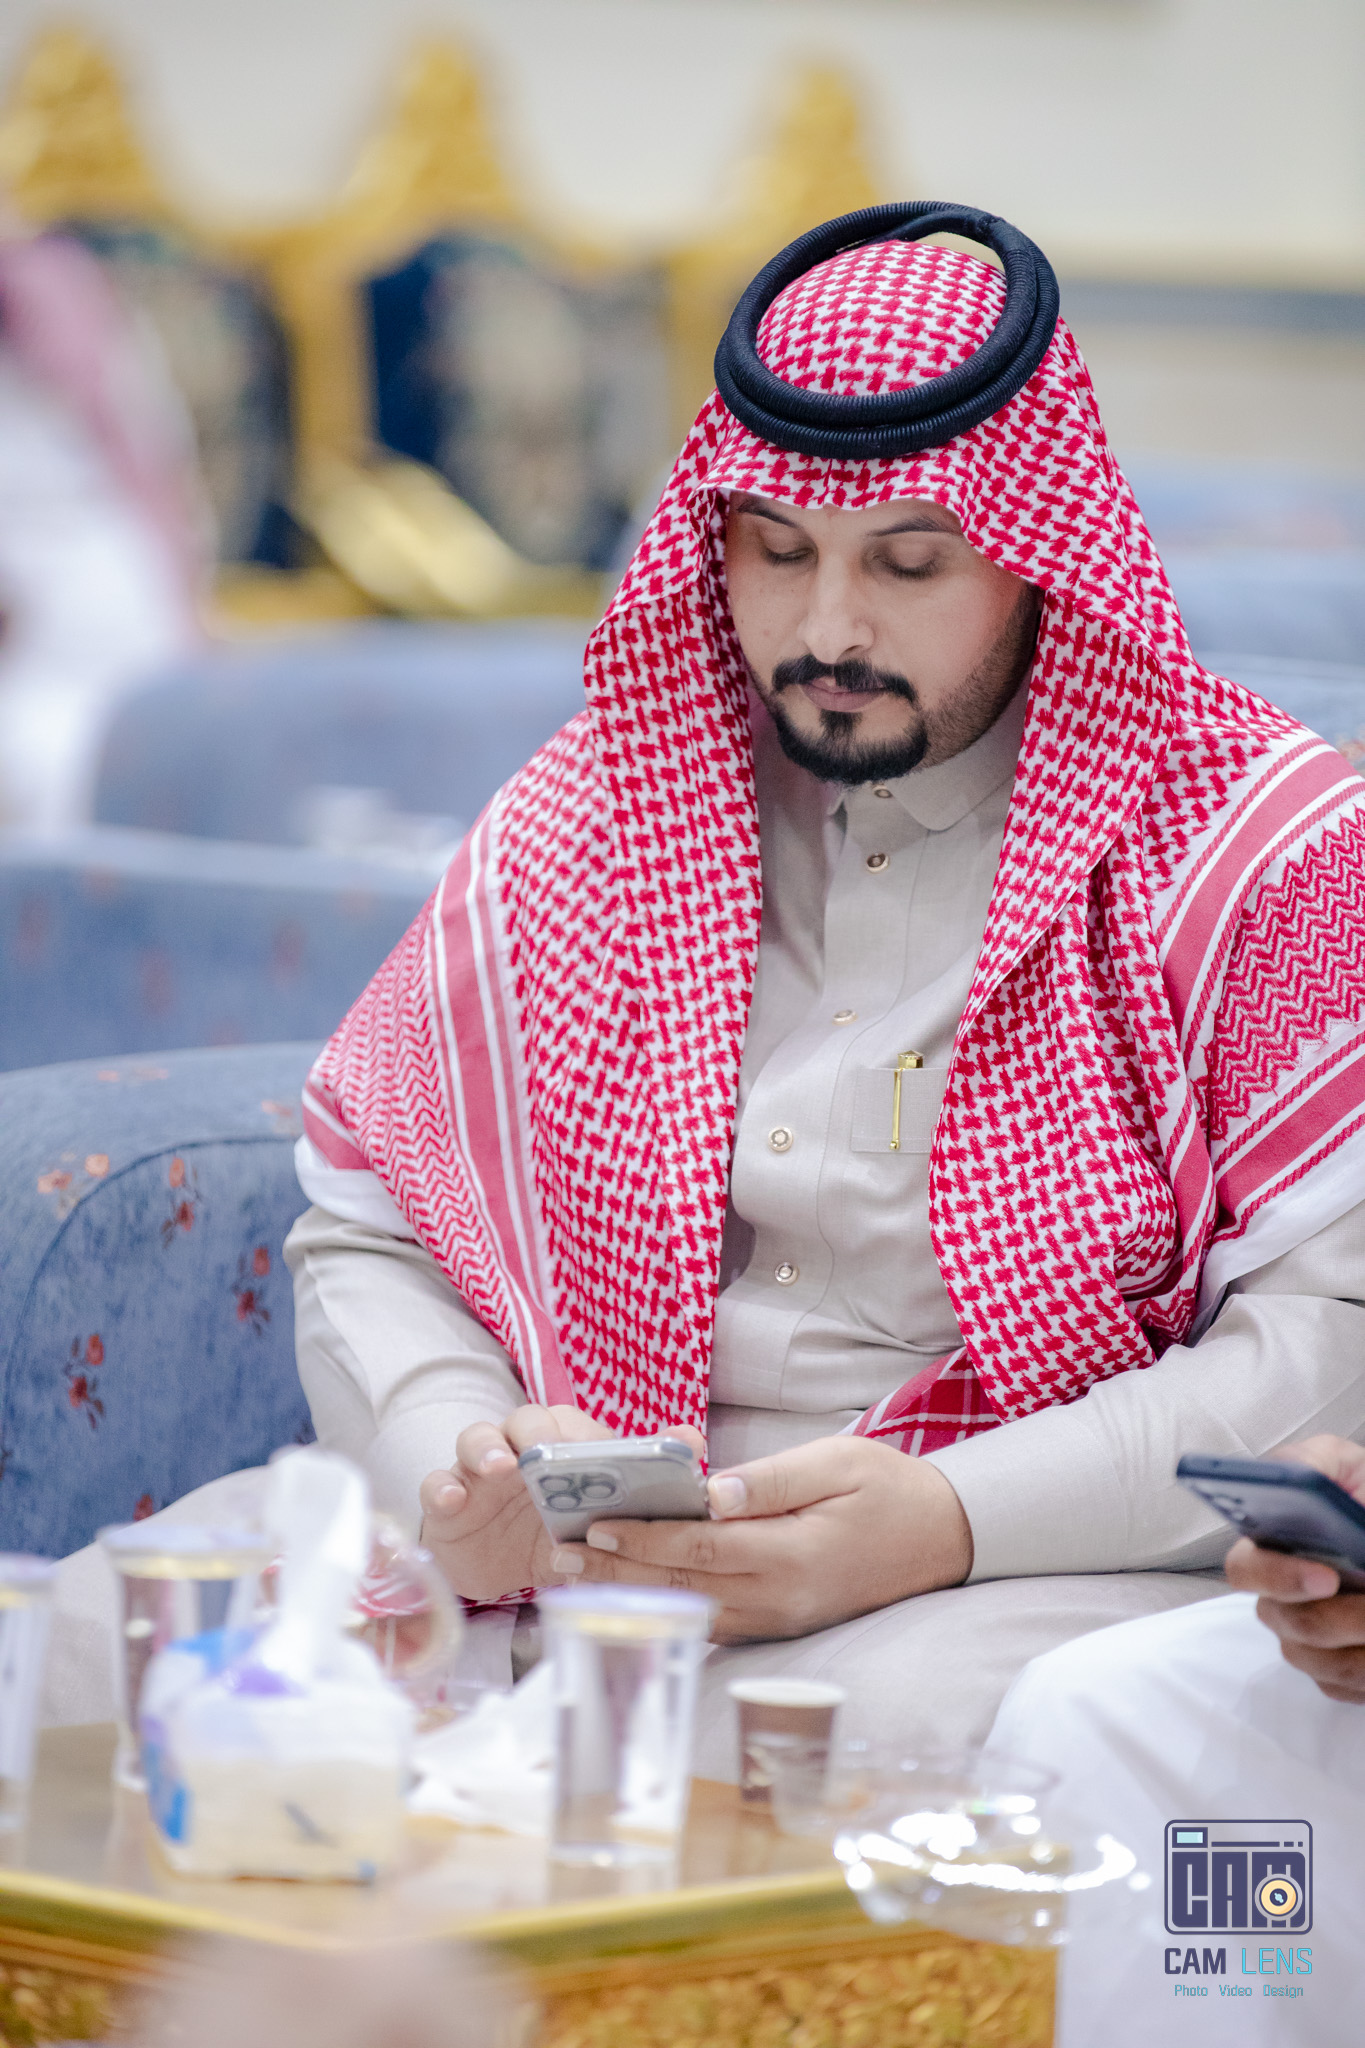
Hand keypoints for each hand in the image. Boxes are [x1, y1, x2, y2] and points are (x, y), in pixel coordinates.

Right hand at [418, 1408, 704, 1602]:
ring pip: (475, 1439)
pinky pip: (436, 1484)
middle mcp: (519, 1448)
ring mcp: (478, 1471)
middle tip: (542, 1453)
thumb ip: (642, 1478)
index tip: (595, 1450)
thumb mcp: (597, 1512)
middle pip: (524, 1420)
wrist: (499, 1565)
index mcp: (558, 1446)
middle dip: (534, 1432)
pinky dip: (442, 1487)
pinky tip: (452, 1500)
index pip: (571, 1423)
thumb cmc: (554, 1528)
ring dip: (486, 1449)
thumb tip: (692, 1440)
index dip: (583, 1433)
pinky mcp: (447, 1501)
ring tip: (498, 1468)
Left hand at [553, 1435, 971, 1643]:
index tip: (596, 1524)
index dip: (645, 1538)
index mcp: (792, 1555)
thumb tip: (710, 1492)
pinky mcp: (786, 1622)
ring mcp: (783, 1618)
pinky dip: (673, 1605)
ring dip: (636, 1591)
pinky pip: (718, 1620)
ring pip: (695, 1608)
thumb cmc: (891, 1488)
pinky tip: (638, 1592)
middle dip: (619, 1569)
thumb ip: (771, 1481)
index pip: (702, 1548)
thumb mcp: (837, 1462)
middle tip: (560, 1552)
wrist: (948, 1537)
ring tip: (581, 1573)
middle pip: (685, 1585)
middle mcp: (781, 1598)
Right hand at [1225, 1434, 1364, 1702]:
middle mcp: (1276, 1593)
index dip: (1278, 1577)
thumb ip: (1311, 1463)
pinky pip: (1336, 1683)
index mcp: (1268, 1543)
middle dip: (1335, 1616)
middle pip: (1282, 1621)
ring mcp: (1299, 1635)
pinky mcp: (1326, 1670)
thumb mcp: (1343, 1465)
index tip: (1327, 1578)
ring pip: (1313, 1659)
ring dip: (1358, 1639)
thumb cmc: (1361, 1497)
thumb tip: (1295, 1477)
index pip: (1244, 1570)